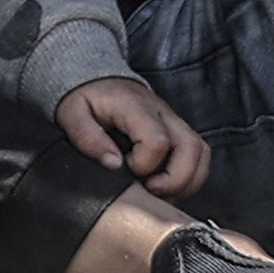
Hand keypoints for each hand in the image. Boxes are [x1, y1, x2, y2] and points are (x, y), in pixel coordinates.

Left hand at [60, 76, 211, 200]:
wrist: (99, 79)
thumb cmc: (87, 99)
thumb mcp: (72, 114)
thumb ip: (87, 137)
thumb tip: (113, 163)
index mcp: (136, 107)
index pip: (158, 142)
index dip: (144, 166)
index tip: (125, 171)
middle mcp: (162, 113)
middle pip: (191, 148)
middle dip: (176, 181)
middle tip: (150, 192)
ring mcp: (173, 121)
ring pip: (201, 152)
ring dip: (187, 181)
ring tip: (161, 193)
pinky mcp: (177, 130)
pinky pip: (198, 154)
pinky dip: (190, 176)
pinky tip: (167, 186)